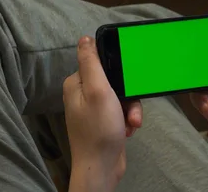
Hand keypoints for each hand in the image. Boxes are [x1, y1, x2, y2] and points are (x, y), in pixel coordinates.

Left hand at [63, 36, 137, 190]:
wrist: (102, 168)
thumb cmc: (99, 130)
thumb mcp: (97, 90)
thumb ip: (91, 62)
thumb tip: (84, 38)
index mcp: (76, 83)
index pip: (100, 63)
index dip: (118, 71)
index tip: (126, 83)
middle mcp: (82, 94)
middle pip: (114, 81)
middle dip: (128, 96)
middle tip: (130, 110)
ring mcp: (92, 109)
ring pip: (121, 97)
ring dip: (130, 110)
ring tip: (131, 123)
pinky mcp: (103, 121)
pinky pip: (121, 111)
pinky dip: (127, 120)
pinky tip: (128, 131)